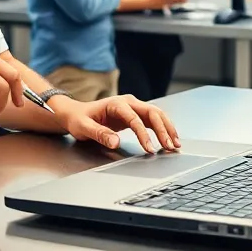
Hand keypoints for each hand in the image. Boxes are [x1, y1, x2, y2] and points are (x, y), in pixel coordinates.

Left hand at [49, 93, 180, 152]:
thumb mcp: (83, 127)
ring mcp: (133, 107)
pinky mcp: (136, 114)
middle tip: (170, 146)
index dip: (144, 134)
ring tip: (175, 145)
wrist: (76, 113)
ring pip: (157, 115)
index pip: (135, 118)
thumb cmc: (79, 119)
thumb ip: (99, 134)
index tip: (149, 148)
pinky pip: (153, 120)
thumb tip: (115, 142)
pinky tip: (170, 140)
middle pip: (152, 113)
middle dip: (163, 130)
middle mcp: (128, 102)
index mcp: (116, 104)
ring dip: (167, 129)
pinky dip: (163, 129)